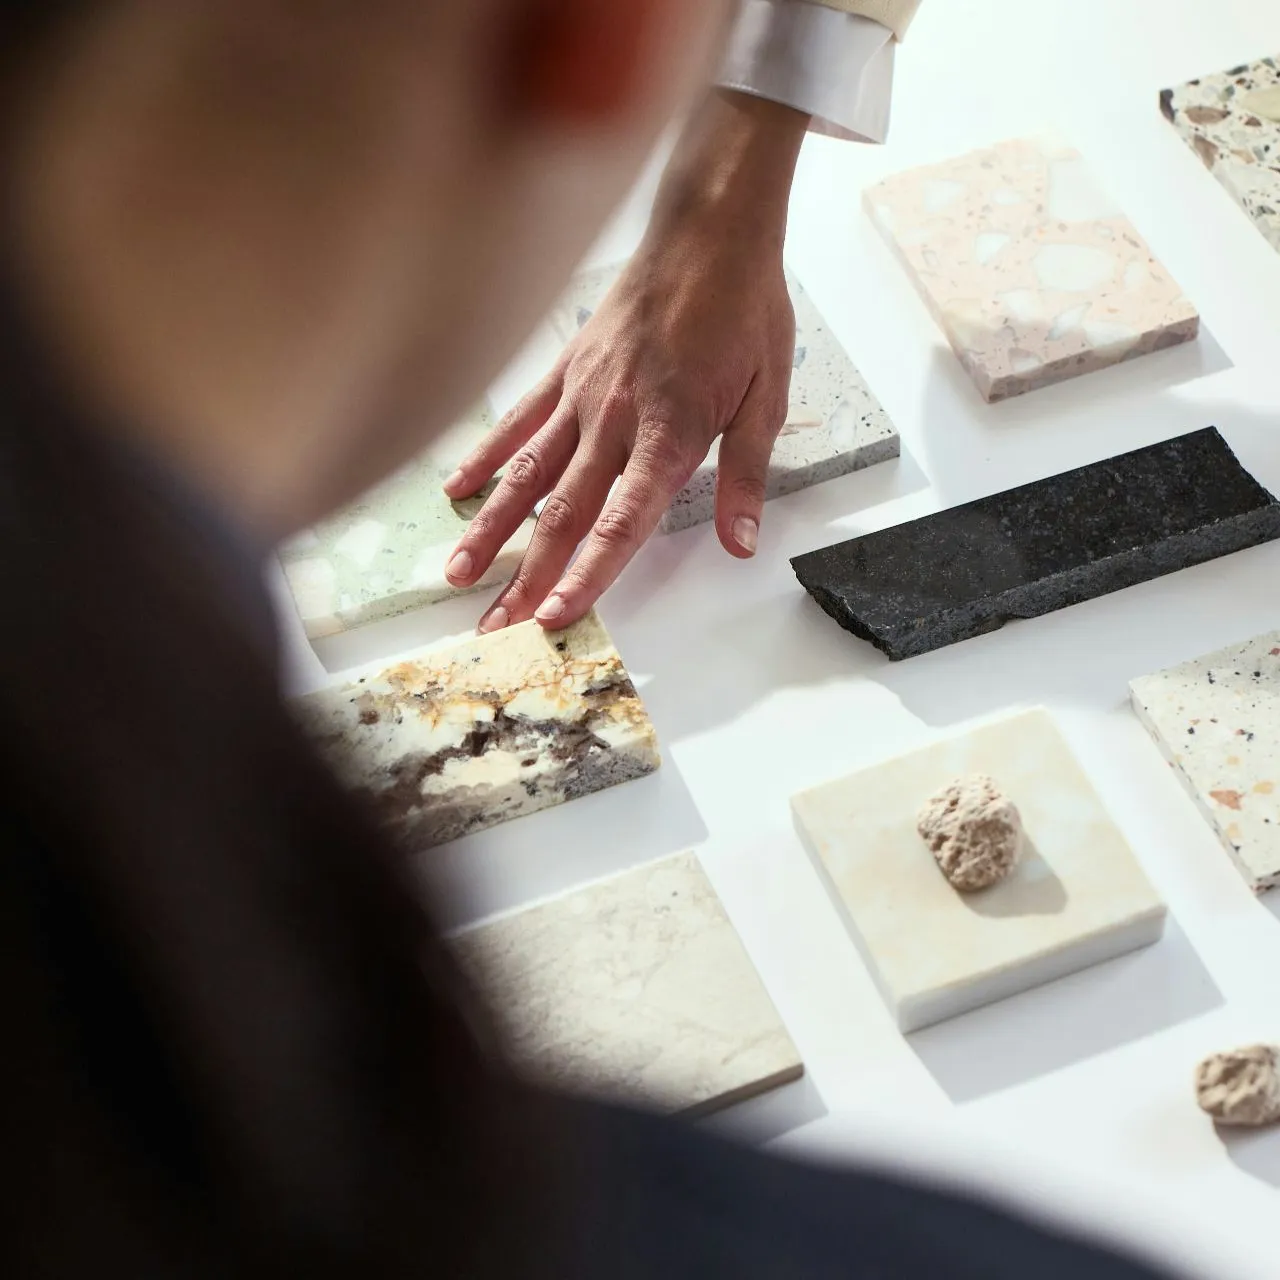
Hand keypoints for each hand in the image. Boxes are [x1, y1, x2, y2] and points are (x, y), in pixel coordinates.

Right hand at [441, 91, 809, 631]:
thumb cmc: (743, 310)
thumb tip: (740, 543)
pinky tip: (456, 490)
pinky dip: (485, 456)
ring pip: (526, 473)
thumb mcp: (767, 396)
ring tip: (458, 574)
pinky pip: (518, 420)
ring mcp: (582, 394)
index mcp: (668, 432)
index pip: (621, 521)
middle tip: (495, 627)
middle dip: (527, 577)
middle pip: (562, 513)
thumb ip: (744, 475)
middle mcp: (615, 419)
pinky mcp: (565, 369)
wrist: (709, 229)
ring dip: (491, 529)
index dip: (588, 573)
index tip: (557, 617)